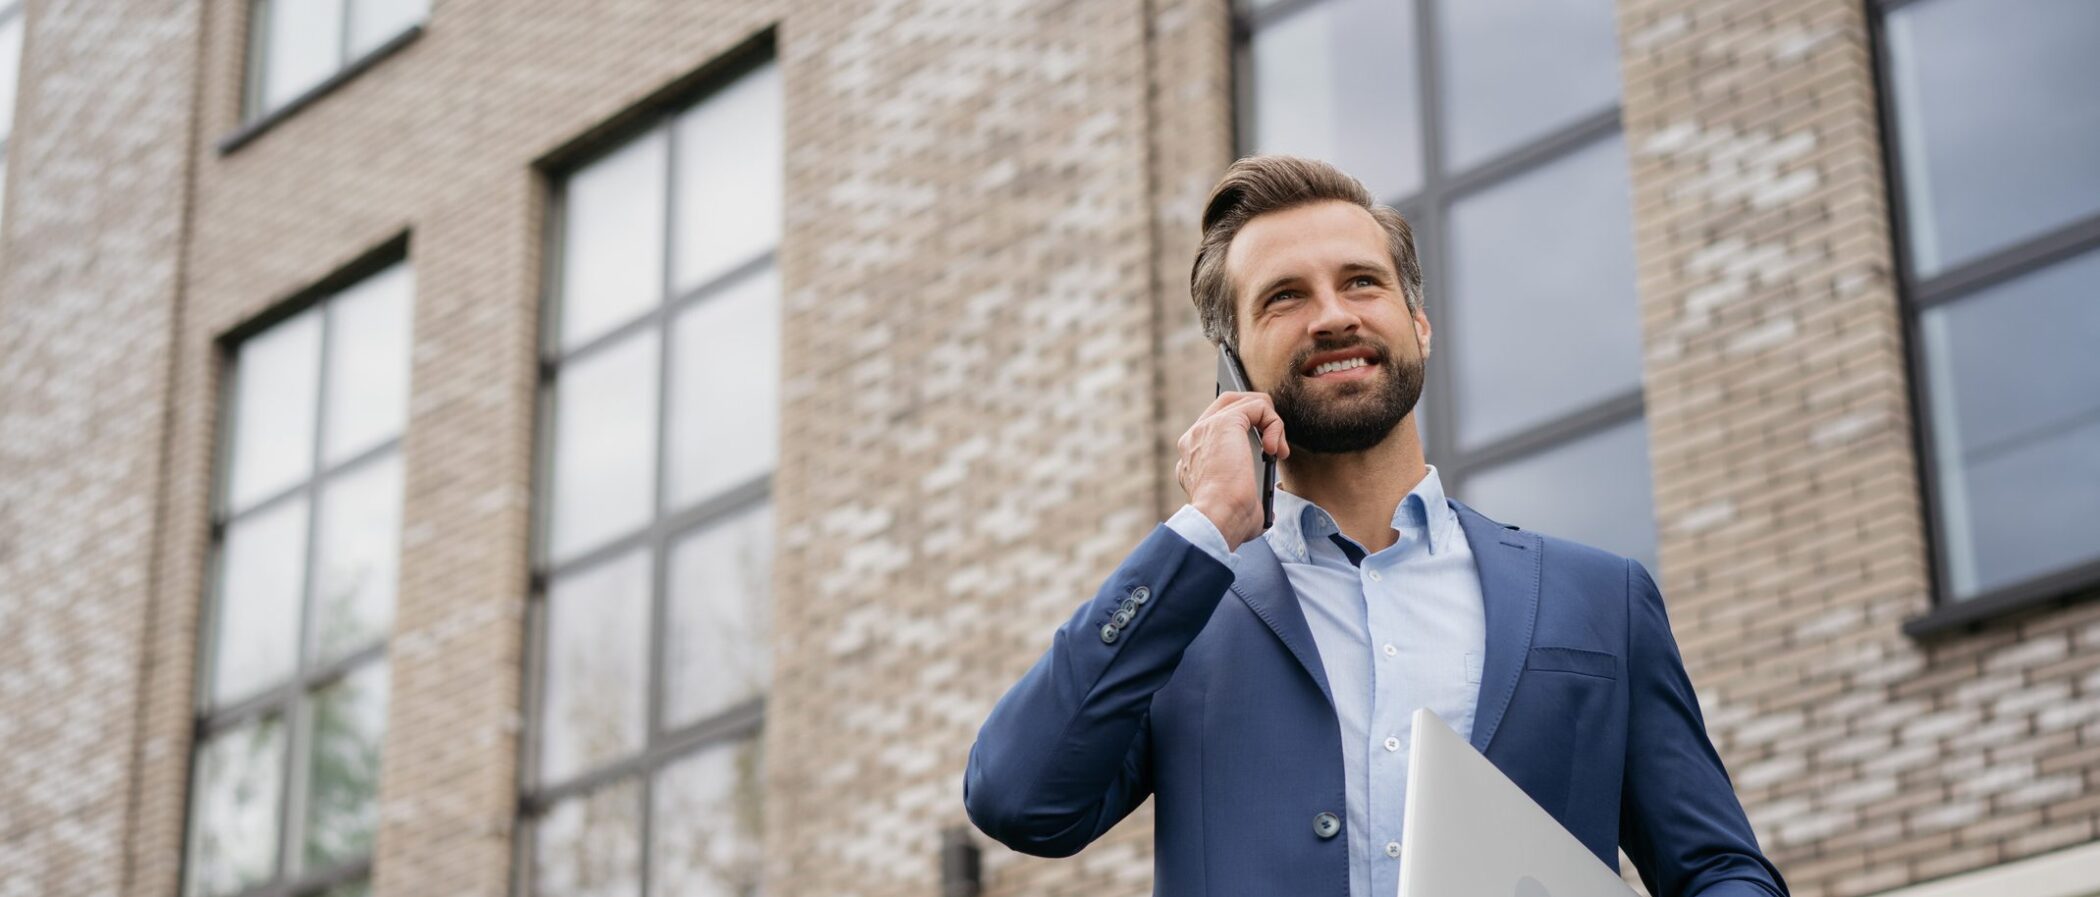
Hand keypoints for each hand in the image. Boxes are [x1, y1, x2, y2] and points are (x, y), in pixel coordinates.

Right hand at [1176, 391, 1287, 551]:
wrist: (1218, 521)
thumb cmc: (1227, 523)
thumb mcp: (1235, 505)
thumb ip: (1245, 495)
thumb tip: (1266, 506)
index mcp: (1193, 458)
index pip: (1218, 427)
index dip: (1246, 432)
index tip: (1264, 452)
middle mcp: (1194, 439)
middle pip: (1228, 404)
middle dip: (1258, 417)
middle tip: (1274, 445)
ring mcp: (1206, 428)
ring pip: (1245, 402)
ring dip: (1270, 422)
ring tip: (1278, 450)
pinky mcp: (1224, 423)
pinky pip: (1257, 407)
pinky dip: (1274, 424)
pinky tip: (1276, 449)